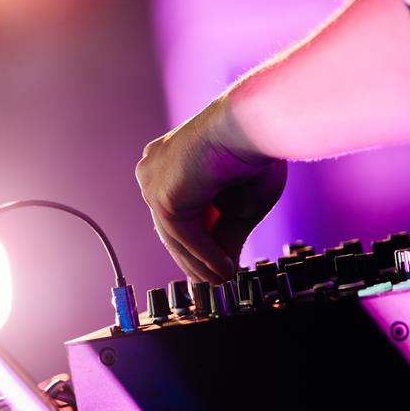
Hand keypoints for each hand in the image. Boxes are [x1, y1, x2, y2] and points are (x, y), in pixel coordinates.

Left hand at [136, 99, 286, 283]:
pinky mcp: (163, 195)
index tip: (213, 269)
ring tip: (224, 281)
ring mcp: (153, 180)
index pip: (176, 214)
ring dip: (201, 264)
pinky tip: (225, 270)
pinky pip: (184, 237)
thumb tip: (222, 269)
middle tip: (215, 284)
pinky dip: (206, 256)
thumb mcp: (240, 205)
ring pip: (176, 236)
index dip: (195, 245)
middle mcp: (153, 169)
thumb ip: (224, 235)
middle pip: (172, 228)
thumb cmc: (254, 152)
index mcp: (167, 162)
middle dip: (195, 260)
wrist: (256, 126)